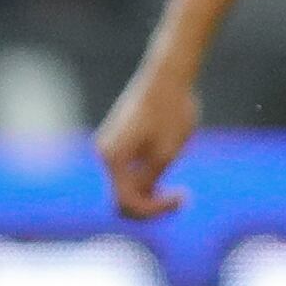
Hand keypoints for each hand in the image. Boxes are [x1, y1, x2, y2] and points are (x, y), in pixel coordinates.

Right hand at [94, 60, 201, 223]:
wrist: (168, 75)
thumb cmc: (170, 111)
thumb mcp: (167, 153)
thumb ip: (150, 182)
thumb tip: (138, 201)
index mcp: (112, 159)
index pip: (127, 202)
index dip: (155, 209)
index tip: (181, 197)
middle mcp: (104, 153)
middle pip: (123, 197)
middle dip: (151, 203)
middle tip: (181, 197)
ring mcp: (109, 146)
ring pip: (126, 184)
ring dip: (151, 190)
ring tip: (177, 181)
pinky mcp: (118, 140)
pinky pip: (128, 171)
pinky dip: (147, 176)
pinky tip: (169, 164)